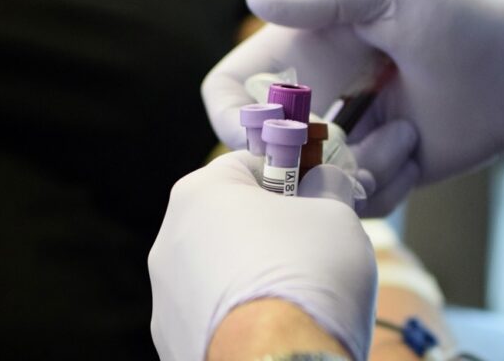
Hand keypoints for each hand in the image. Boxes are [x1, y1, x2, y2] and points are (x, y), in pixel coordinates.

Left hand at [148, 152, 376, 360]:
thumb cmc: (308, 277)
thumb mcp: (337, 215)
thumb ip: (328, 189)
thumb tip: (326, 183)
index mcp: (201, 193)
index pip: (251, 164)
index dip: (292, 174)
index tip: (318, 192)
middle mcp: (170, 239)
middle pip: (232, 219)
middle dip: (273, 228)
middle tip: (315, 246)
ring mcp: (165, 296)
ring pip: (222, 269)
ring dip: (255, 273)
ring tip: (298, 295)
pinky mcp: (171, 340)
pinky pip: (214, 313)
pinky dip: (241, 315)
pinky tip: (275, 326)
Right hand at [202, 0, 503, 186]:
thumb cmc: (459, 15)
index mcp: (299, 55)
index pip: (228, 91)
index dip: (231, 117)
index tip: (272, 129)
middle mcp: (311, 102)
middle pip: (260, 152)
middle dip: (297, 159)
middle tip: (350, 138)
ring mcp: (342, 144)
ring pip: (310, 188)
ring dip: (357, 169)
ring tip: (407, 132)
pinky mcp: (374, 176)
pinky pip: (354, 206)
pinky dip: (385, 186)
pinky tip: (417, 149)